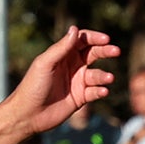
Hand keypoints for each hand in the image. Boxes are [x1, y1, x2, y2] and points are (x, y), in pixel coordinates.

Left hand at [5, 26, 120, 136]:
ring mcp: (77, 82)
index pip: (82, 40)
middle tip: (116, 51)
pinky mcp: (80, 98)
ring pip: (97, 75)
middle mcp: (72, 66)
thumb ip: (61, 47)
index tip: (106, 39)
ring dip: (104, 75)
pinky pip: (95, 92)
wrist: (29, 114)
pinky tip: (103, 91)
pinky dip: (100, 91)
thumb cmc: (33, 86)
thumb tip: (75, 29)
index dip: (95, 38)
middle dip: (106, 51)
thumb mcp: (46, 63)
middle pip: (93, 54)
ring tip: (108, 78)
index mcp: (63, 54)